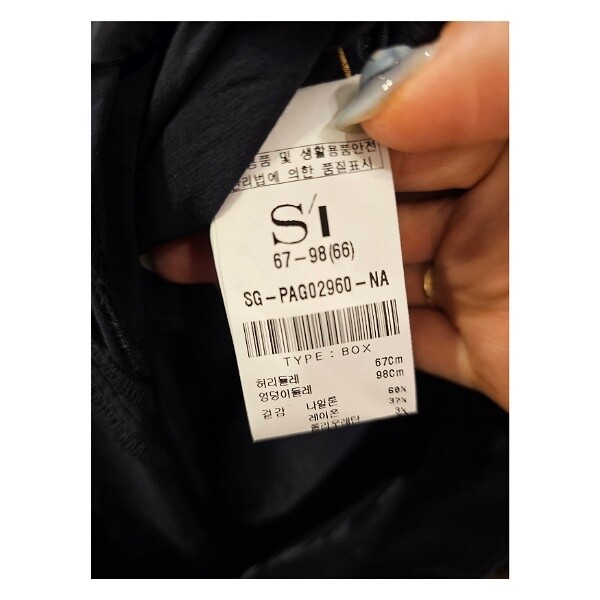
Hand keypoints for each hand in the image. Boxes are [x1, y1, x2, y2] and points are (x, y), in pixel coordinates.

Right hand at [147, 22, 508, 409]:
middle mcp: (477, 211)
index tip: (240, 153)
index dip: (309, 140)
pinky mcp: (473, 349)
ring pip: (360, 276)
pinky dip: (342, 342)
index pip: (379, 135)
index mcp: (494, 144)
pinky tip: (280, 334)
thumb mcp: (541, 110)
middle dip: (279, 216)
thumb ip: (467, 81)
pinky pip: (393, 346)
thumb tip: (363, 107)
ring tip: (211, 274)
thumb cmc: (590, 221)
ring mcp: (471, 282)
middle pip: (355, 210)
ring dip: (292, 281)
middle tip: (202, 220)